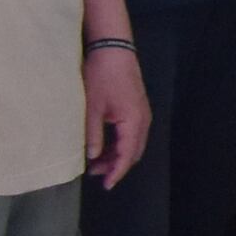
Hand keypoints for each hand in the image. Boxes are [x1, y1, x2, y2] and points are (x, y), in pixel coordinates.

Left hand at [85, 44, 155, 188]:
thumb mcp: (91, 108)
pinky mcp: (137, 107)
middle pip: (134, 151)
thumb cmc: (101, 77)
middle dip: (116, 165)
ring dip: (118, 154)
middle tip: (95, 173)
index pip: (127, 155)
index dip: (117, 172)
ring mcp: (142, 113)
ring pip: (134, 143)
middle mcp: (143, 120)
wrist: (113, 50)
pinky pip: (132, 133)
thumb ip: (93, 135)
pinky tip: (104, 144)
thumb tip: (92, 157)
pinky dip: (120, 143)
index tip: (105, 185)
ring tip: (96, 160)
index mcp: (133, 122)